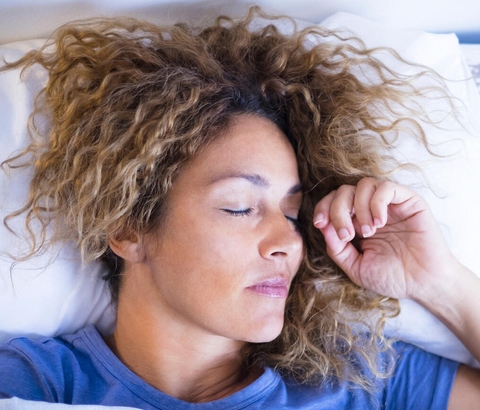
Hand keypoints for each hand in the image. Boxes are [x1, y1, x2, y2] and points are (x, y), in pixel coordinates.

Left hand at [313, 178, 458, 301]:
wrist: (423, 284)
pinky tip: (380, 223)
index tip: (320, 223)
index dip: (323, 208)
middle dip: (338, 211)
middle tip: (347, 235)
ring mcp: (390, 204)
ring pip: (364, 184)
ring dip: (359, 207)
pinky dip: (377, 203)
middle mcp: (371, 209)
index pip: (333, 201)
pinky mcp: (409, 201)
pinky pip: (387, 187)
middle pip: (344, 191)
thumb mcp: (355, 266)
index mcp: (356, 222)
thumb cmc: (391, 276)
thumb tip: (322, 225)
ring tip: (369, 232)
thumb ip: (336, 248)